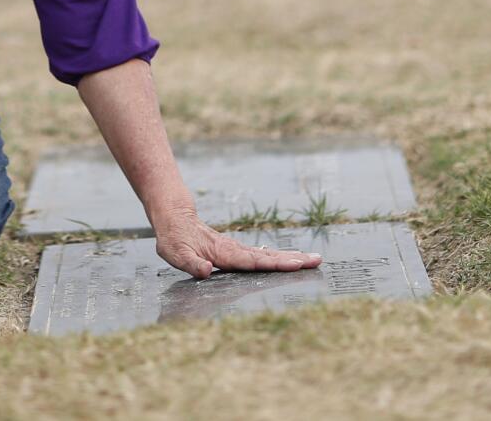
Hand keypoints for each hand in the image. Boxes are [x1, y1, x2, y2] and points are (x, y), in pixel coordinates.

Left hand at [150, 205, 322, 280]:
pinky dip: (277, 257)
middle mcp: (235, 251)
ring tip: (313, 259)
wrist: (174, 217)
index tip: (297, 264)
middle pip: (269, 257)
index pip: (254, 262)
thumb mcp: (175, 254)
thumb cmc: (173, 239)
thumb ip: (191, 264)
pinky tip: (288, 259)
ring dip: (290, 257)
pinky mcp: (235, 250)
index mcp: (224, 254)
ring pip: (268, 254)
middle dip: (293, 259)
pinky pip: (261, 255)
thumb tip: (206, 272)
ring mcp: (237, 249)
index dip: (276, 265)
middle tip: (317, 260)